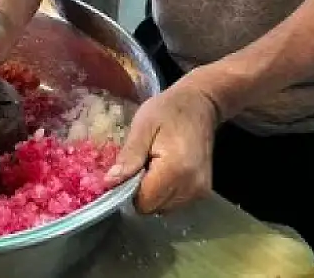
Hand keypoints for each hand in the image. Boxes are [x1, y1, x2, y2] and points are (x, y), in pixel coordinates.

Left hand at [105, 76, 222, 214]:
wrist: (201, 104)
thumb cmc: (168, 110)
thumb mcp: (143, 126)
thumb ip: (129, 156)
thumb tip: (110, 182)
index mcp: (175, 170)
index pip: (143, 202)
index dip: (130, 190)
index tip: (131, 168)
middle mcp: (191, 186)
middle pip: (153, 208)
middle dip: (142, 191)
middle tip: (144, 162)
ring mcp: (200, 191)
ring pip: (163, 208)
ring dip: (154, 192)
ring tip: (157, 164)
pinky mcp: (203, 191)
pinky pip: (175, 203)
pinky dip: (166, 191)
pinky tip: (167, 170)